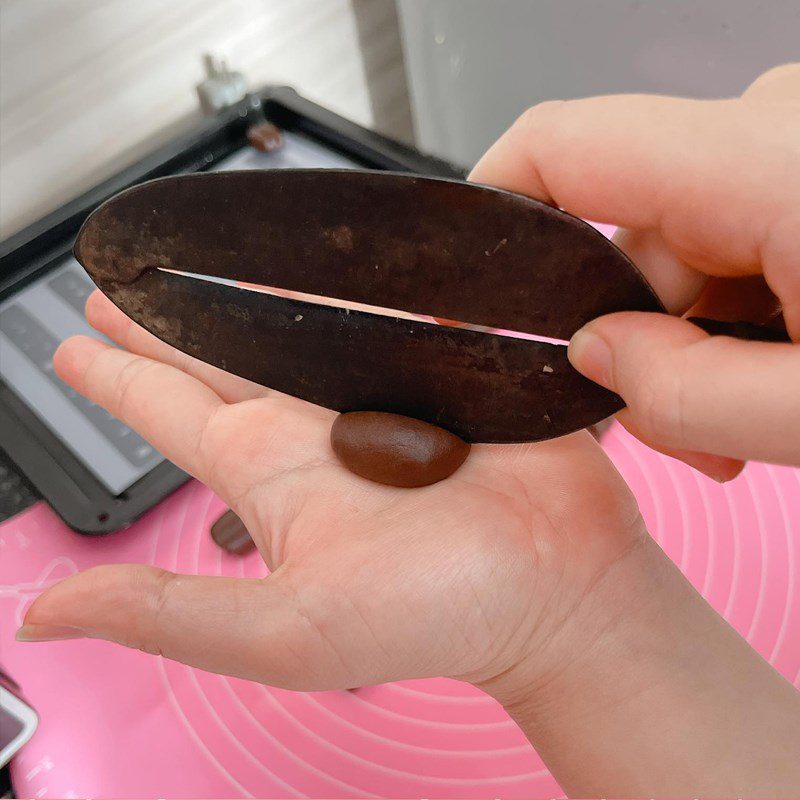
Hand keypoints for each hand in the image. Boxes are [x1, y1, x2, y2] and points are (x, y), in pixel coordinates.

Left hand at [21, 290, 644, 694]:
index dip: (117, 377)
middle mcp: (316, 421)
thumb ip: (173, 613)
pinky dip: (357, 279)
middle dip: (169, 319)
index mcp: (270, 468)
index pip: (168, 410)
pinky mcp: (440, 366)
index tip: (75, 344)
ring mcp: (379, 388)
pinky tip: (333, 253)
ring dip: (253, 286)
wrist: (556, 587)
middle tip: (124, 283)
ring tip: (212, 251)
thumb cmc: (438, 616)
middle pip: (219, 351)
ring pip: (298, 316)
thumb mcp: (289, 631)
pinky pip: (386, 306)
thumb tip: (45, 617)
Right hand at [471, 63, 799, 478]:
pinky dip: (731, 316)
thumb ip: (691, 395)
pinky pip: (727, 239)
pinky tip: (768, 379)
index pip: (562, 145)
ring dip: (689, 342)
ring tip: (738, 428)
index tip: (467, 292)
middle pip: (623, 233)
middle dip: (627, 339)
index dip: (491, 213)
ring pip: (677, 249)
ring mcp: (791, 145)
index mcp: (769, 161)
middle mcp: (773, 128)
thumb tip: (600, 357)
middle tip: (676, 433)